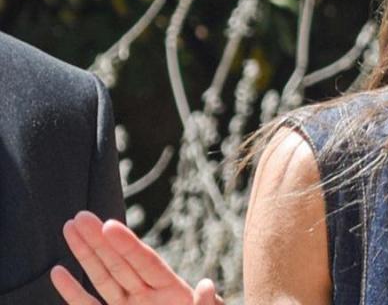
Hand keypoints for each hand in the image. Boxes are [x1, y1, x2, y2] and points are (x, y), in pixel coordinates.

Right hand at [50, 211, 222, 304]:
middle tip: (81, 215)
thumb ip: (205, 304)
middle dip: (99, 240)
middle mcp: (146, 295)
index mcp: (171, 291)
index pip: (145, 262)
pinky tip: (58, 272)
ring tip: (70, 228)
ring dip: (85, 255)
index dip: (127, 244)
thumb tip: (206, 284)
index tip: (109, 225)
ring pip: (102, 278)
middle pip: (119, 262)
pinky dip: (73, 292)